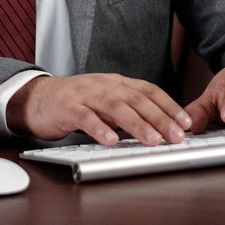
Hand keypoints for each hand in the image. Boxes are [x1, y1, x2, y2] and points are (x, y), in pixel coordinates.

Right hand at [7, 74, 192, 145]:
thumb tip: (159, 128)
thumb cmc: (75, 103)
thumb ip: (128, 111)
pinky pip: (85, 117)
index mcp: (116, 83)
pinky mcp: (67, 107)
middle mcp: (103, 85)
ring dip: (136, 124)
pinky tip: (111, 141)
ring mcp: (85, 95)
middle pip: (136, 99)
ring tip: (152, 140)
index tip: (186, 122)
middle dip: (159, 118)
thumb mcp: (105, 102)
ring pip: (115, 106)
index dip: (169, 105)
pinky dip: (99, 128)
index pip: (148, 90)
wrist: (38, 99)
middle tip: (176, 136)